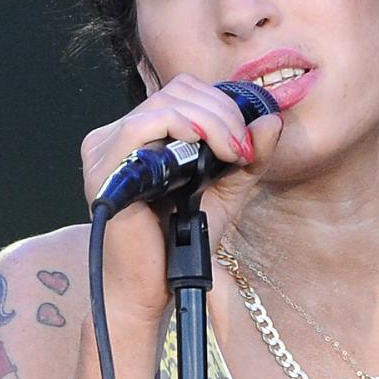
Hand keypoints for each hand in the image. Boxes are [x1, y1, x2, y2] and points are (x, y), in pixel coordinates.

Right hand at [78, 73, 283, 314]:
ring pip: (165, 103)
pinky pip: (143, 125)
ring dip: (211, 122)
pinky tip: (208, 151)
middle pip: (177, 92)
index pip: (182, 93)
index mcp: (140, 136)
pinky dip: (184, 128)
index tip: (248, 143)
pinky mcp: (105, 166)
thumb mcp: (225, 190)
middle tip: (243, 150)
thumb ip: (249, 155)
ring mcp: (105, 149)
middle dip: (222, 114)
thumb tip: (273, 118)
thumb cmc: (180, 242)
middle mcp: (116, 135)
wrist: (153, 287)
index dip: (221, 106)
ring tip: (232, 154)